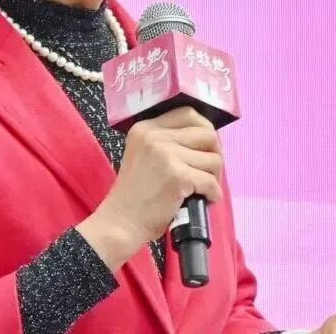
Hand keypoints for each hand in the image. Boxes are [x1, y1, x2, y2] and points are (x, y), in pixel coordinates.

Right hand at [76, 106, 222, 270]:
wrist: (121, 221)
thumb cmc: (135, 193)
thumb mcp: (143, 154)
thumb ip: (166, 142)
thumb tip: (206, 138)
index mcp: (146, 127)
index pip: (188, 113)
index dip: (204, 130)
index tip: (204, 149)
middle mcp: (155, 135)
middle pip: (207, 132)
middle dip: (214, 153)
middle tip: (208, 171)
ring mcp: (166, 154)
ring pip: (213, 158)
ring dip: (214, 177)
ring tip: (202, 189)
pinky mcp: (177, 176)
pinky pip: (211, 182)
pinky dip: (213, 194)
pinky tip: (204, 201)